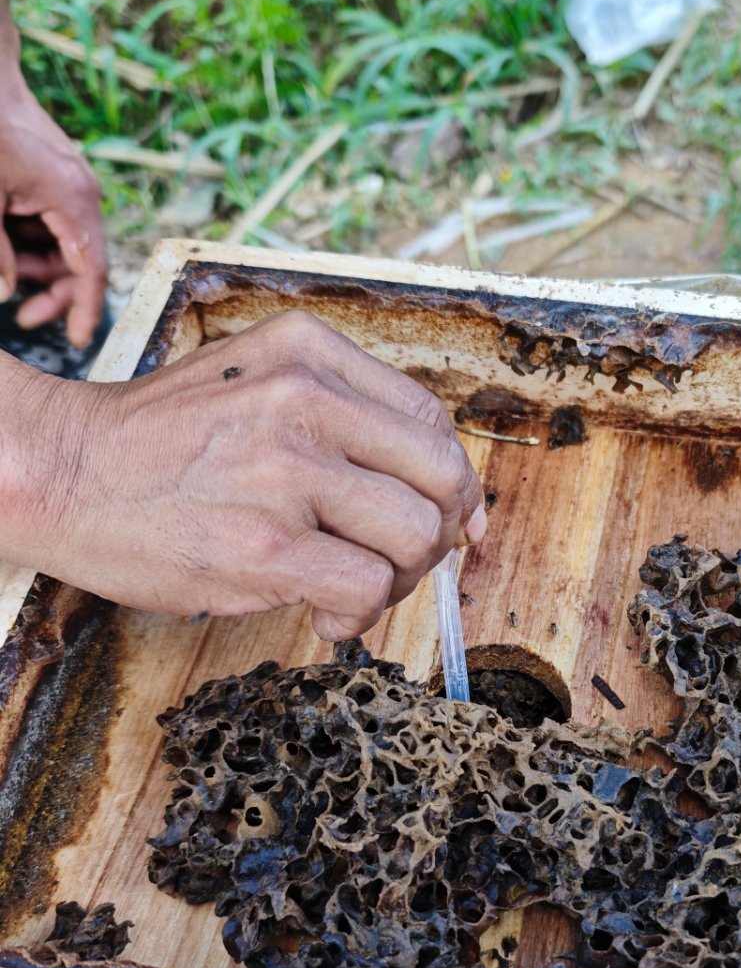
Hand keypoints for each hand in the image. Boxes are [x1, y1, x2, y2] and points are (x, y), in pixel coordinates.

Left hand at [0, 79, 107, 347]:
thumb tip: (4, 294)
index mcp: (73, 200)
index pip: (90, 269)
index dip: (83, 309)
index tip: (77, 343)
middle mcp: (81, 196)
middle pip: (79, 264)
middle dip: (50, 292)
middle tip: (18, 315)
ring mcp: (70, 188)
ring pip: (64, 249)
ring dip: (34, 267)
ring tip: (3, 264)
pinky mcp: (55, 182)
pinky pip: (52, 227)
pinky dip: (29, 242)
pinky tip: (5, 238)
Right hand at [1, 310, 485, 639]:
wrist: (60, 472)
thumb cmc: (154, 444)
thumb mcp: (248, 381)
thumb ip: (334, 413)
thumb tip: (430, 484)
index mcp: (308, 352)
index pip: (429, 419)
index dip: (451, 483)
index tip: (448, 522)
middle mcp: (306, 399)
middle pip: (443, 476)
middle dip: (436, 534)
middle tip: (396, 562)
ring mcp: (287, 471)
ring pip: (416, 534)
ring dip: (399, 578)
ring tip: (349, 587)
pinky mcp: (266, 543)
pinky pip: (367, 587)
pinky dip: (359, 615)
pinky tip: (321, 612)